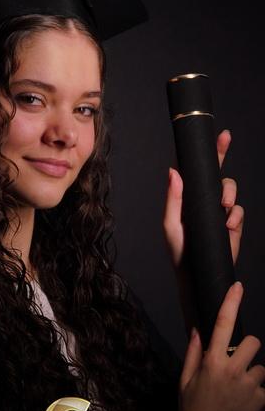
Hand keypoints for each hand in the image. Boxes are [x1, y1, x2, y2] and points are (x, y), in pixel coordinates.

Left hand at [163, 129, 243, 268]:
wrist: (197, 275)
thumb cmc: (179, 251)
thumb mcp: (172, 225)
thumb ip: (174, 199)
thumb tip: (173, 171)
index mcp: (186, 196)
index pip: (194, 169)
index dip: (204, 152)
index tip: (214, 135)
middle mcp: (202, 199)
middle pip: (216, 171)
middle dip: (222, 154)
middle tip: (224, 141)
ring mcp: (218, 210)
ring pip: (230, 188)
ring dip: (229, 193)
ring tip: (224, 207)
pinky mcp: (231, 223)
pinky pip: (238, 211)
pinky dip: (235, 216)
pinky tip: (228, 225)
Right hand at [178, 282, 264, 410]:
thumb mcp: (185, 381)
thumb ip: (193, 354)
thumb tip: (197, 331)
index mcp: (211, 361)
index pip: (222, 324)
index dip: (231, 302)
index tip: (237, 286)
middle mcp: (232, 369)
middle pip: (253, 343)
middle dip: (248, 352)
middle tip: (238, 368)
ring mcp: (248, 386)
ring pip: (261, 368)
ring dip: (254, 377)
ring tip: (240, 394)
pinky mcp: (261, 402)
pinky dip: (258, 397)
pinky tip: (245, 409)